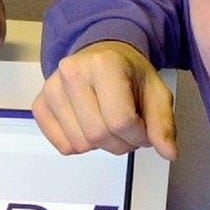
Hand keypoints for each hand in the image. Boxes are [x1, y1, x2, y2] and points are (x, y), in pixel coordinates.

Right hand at [32, 40, 177, 160]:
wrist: (102, 55)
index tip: (144, 130)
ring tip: (110, 124)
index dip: (138, 136)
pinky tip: (91, 124)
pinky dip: (82, 145)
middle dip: (121, 144)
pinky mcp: (39, 104)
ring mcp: (51, 88)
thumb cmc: (130, 74)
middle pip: (99, 135)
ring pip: (80, 144)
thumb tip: (169, 153)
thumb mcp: (156, 92)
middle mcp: (72, 72)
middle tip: (129, 131)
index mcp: (105, 64)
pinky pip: (63, 146)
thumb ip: (164, 123)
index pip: (121, 120)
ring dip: (102, 146)